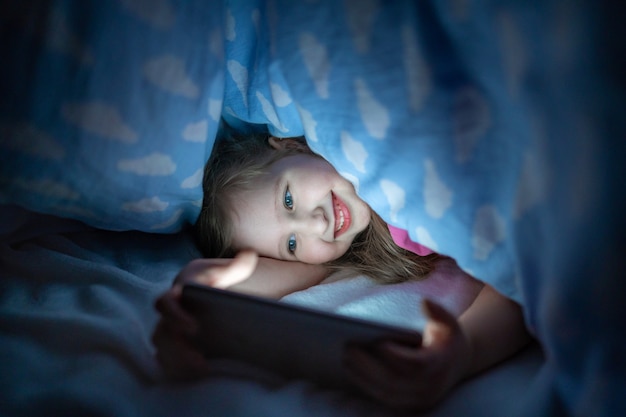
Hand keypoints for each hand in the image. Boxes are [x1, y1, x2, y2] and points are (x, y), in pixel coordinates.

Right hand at [152, 251, 258, 379]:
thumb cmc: (214, 280)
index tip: (194, 328)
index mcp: (177, 294)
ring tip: (202, 370)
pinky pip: (169, 363)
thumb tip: (249, 254)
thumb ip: (237, 265)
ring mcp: (170, 333)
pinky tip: (199, 375)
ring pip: (163, 351)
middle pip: (161, 334)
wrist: (208, 289)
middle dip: (177, 349)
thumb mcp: (225, 272)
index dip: (175, 316)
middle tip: (200, 360)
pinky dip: (179, 370)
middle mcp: (168, 315)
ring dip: (179, 362)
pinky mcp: (175, 348)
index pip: (164, 304)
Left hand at [343, 299, 471, 410]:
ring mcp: (418, 399)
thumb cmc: (447, 339)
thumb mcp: (448, 322)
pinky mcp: (408, 405)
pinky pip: (384, 399)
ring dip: (363, 378)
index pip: (415, 364)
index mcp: (439, 365)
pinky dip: (366, 387)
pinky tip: (351, 371)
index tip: (377, 342)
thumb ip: (438, 311)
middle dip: (369, 366)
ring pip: (386, 393)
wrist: (458, 364)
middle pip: (394, 381)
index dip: (395, 355)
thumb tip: (425, 302)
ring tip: (345, 359)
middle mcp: (429, 387)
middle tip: (348, 348)